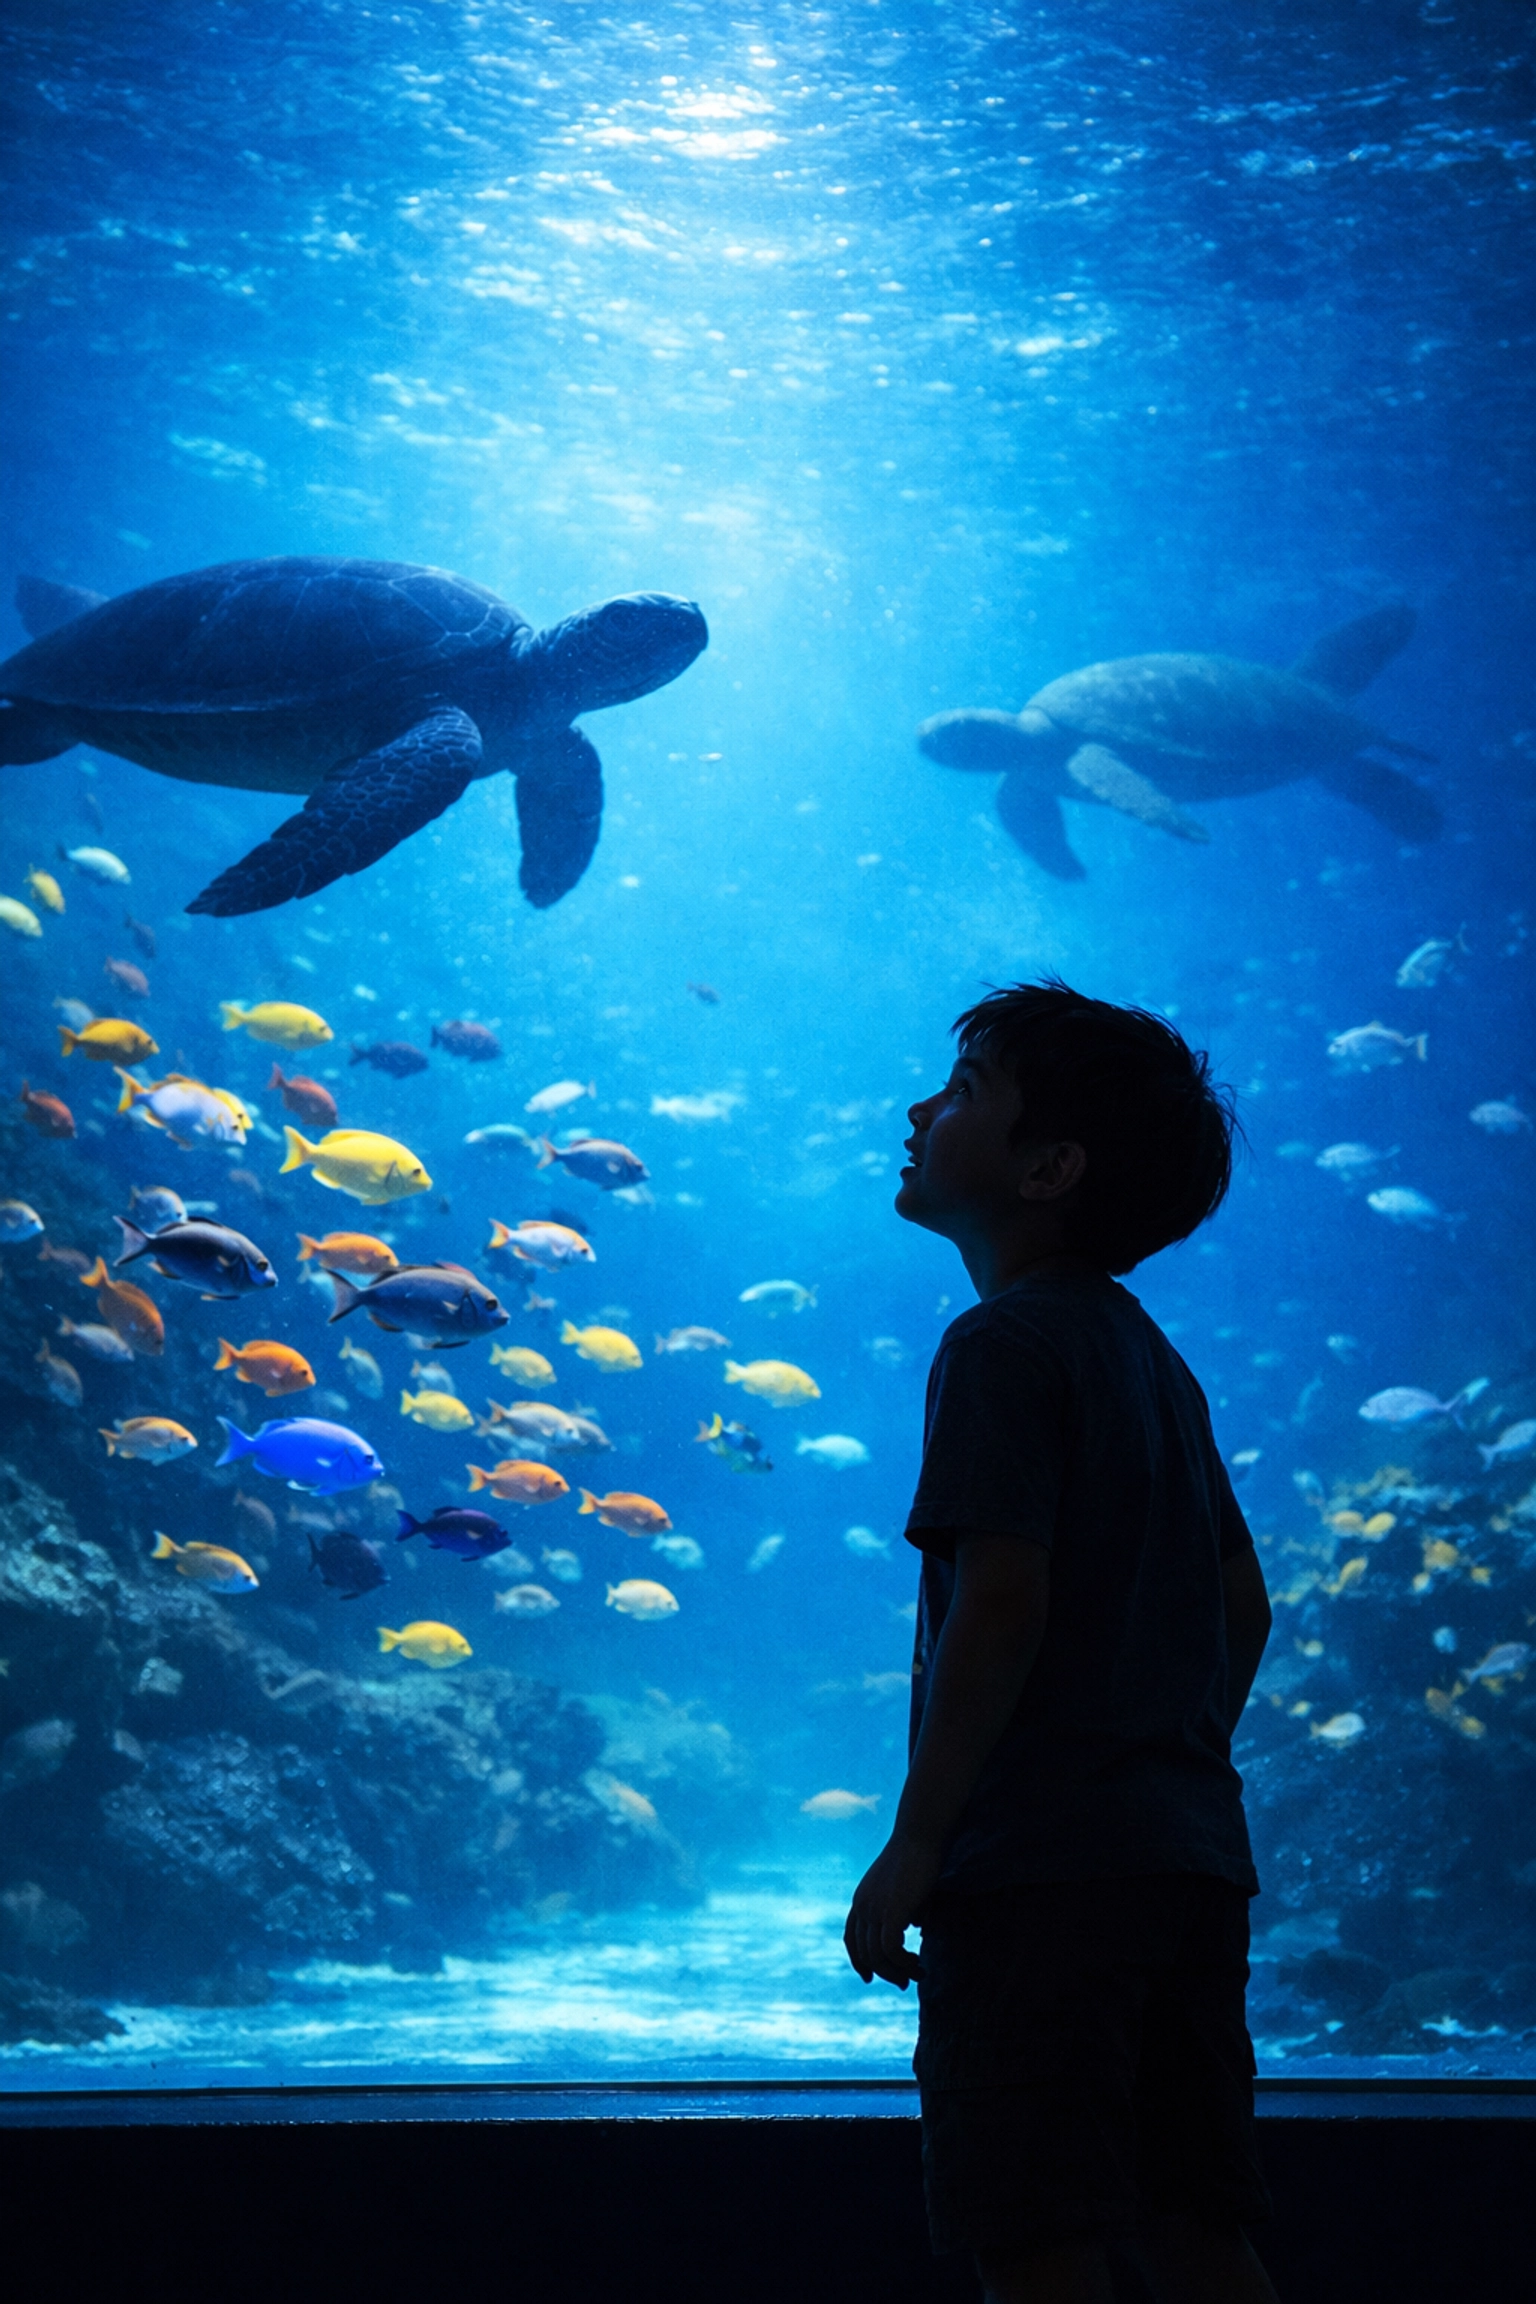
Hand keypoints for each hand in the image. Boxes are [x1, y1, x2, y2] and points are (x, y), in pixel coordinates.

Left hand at [843, 1833, 941, 1988]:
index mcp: (861, 1899)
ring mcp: (873, 1909)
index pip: (851, 1938)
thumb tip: (915, 1929)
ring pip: (877, 1957)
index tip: (870, 1978)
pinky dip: (904, 1963)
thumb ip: (905, 1909)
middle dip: (885, 1973)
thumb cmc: (918, 1856)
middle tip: (907, 1981)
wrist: (920, 1835)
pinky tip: (919, 1964)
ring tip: (917, 1974)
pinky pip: (890, 1950)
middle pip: (864, 1953)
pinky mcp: (890, 1911)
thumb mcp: (906, 1887)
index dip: (859, 1961)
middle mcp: (862, 1906)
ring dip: (897, 1972)